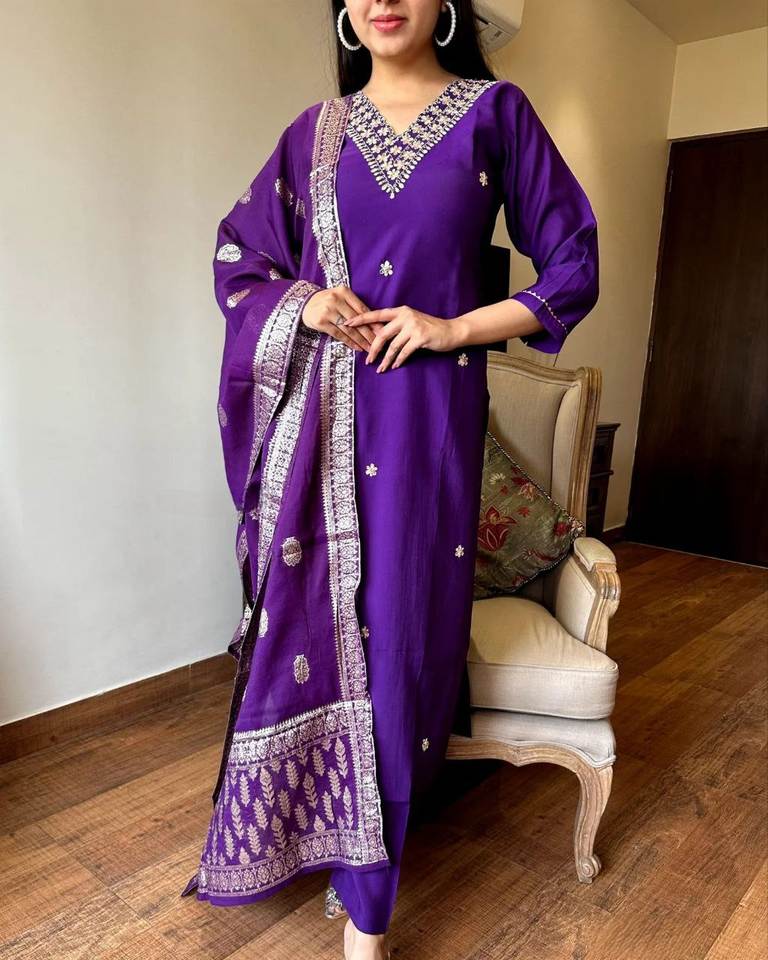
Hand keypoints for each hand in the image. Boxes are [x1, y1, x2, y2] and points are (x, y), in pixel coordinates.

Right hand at [301, 286, 379, 351]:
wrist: (304, 303)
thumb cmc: (327, 302)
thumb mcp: (341, 298)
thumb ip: (355, 308)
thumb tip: (375, 324)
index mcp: (344, 292)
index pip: (362, 309)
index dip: (373, 322)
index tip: (383, 332)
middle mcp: (335, 299)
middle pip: (357, 321)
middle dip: (369, 334)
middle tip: (378, 344)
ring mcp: (327, 311)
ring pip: (349, 329)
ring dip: (360, 341)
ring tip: (369, 349)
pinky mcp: (321, 322)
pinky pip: (339, 334)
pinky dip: (349, 342)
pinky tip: (357, 348)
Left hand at [342, 306, 459, 371]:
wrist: (451, 331)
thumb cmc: (429, 328)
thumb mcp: (411, 322)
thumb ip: (396, 326)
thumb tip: (377, 338)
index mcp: (400, 311)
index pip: (376, 314)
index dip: (361, 319)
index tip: (347, 323)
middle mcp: (405, 316)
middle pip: (382, 334)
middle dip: (373, 349)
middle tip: (367, 361)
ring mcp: (413, 326)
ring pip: (392, 346)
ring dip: (385, 360)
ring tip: (380, 369)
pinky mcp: (420, 337)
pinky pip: (404, 352)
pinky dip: (398, 360)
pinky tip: (394, 366)